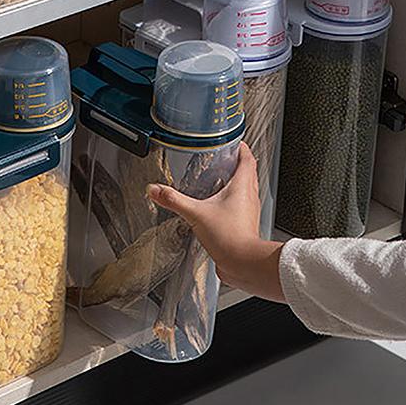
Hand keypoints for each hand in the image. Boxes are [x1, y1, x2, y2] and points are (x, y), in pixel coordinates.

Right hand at [147, 142, 285, 302]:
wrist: (243, 263)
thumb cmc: (229, 237)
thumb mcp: (196, 213)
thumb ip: (174, 200)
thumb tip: (155, 190)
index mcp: (242, 185)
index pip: (247, 157)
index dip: (240, 147)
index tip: (231, 141)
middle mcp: (250, 195)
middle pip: (248, 171)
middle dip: (235, 162)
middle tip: (222, 158)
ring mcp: (249, 210)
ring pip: (246, 188)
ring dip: (235, 181)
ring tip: (218, 180)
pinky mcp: (246, 223)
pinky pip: (241, 205)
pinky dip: (232, 200)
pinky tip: (217, 206)